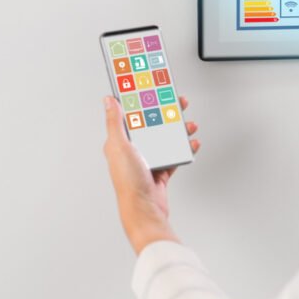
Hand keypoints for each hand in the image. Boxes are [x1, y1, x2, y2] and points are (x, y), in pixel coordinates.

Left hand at [102, 95, 200, 254]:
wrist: (145, 209)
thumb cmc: (129, 182)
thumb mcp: (119, 146)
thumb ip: (115, 122)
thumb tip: (108, 101)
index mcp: (120, 142)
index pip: (131, 115)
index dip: (142, 100)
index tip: (150, 88)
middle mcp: (133, 150)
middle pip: (152, 124)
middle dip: (166, 113)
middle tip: (177, 102)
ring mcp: (148, 160)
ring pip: (166, 138)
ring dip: (178, 130)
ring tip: (188, 124)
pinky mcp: (161, 171)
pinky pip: (174, 154)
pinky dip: (184, 148)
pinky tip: (190, 143)